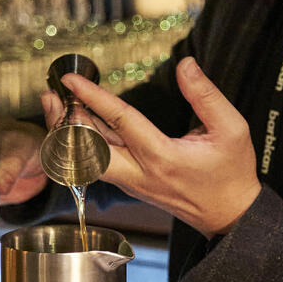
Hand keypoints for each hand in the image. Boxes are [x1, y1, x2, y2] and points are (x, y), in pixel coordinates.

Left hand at [51, 56, 261, 238]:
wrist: (230, 215)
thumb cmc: (232, 173)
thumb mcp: (231, 129)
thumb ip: (206, 95)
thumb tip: (185, 65)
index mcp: (162, 157)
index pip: (120, 120)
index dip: (93, 96)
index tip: (71, 79)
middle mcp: (140, 173)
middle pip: (87, 149)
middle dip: (63, 122)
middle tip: (50, 95)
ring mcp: (134, 183)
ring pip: (90, 159)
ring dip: (69, 133)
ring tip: (55, 105)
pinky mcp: (134, 185)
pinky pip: (101, 164)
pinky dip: (84, 143)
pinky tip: (79, 124)